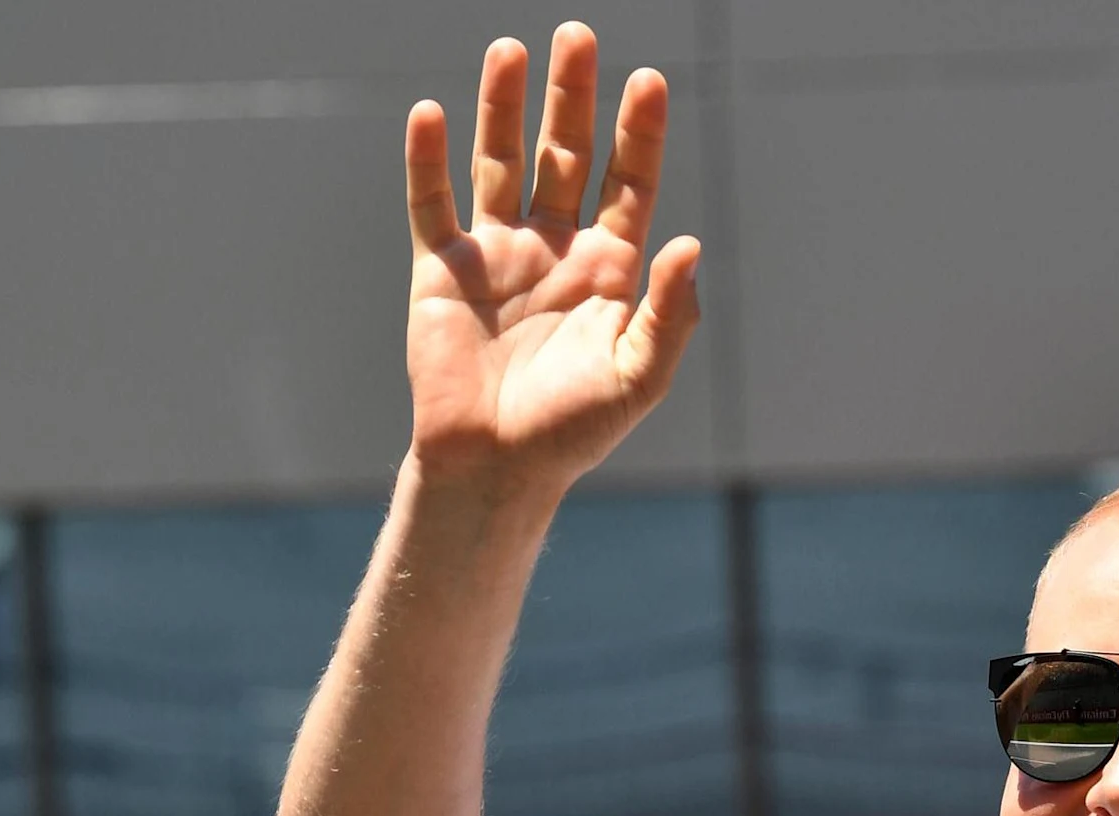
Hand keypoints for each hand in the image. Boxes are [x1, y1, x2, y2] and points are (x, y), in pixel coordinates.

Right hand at [399, 22, 701, 498]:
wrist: (494, 468)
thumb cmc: (573, 431)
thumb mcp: (638, 378)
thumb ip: (668, 314)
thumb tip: (690, 244)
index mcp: (609, 269)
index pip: (630, 183)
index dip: (639, 134)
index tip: (648, 81)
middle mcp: (556, 248)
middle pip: (567, 154)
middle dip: (573, 97)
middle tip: (578, 36)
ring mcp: (498, 253)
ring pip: (502, 163)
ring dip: (505, 108)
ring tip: (511, 49)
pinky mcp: (442, 269)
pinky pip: (433, 203)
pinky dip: (428, 159)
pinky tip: (429, 111)